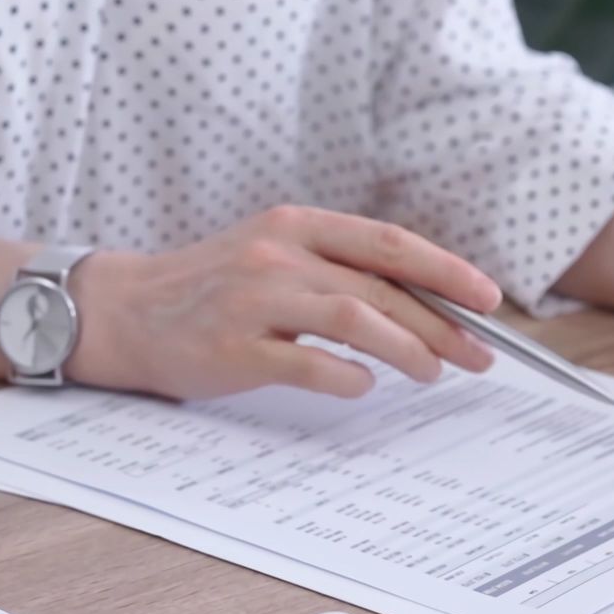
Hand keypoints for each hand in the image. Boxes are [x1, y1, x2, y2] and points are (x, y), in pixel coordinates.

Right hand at [64, 205, 503, 398]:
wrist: (126, 312)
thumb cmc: (212, 289)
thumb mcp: (274, 256)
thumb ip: (336, 269)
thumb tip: (420, 303)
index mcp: (296, 226)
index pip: (389, 243)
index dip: (446, 270)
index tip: (488, 298)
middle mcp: (279, 255)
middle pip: (381, 287)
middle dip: (441, 324)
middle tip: (477, 355)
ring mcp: (254, 299)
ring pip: (355, 319)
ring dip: (406, 350)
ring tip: (432, 373)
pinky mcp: (234, 347)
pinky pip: (307, 363)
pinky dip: (346, 377)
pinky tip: (364, 387)